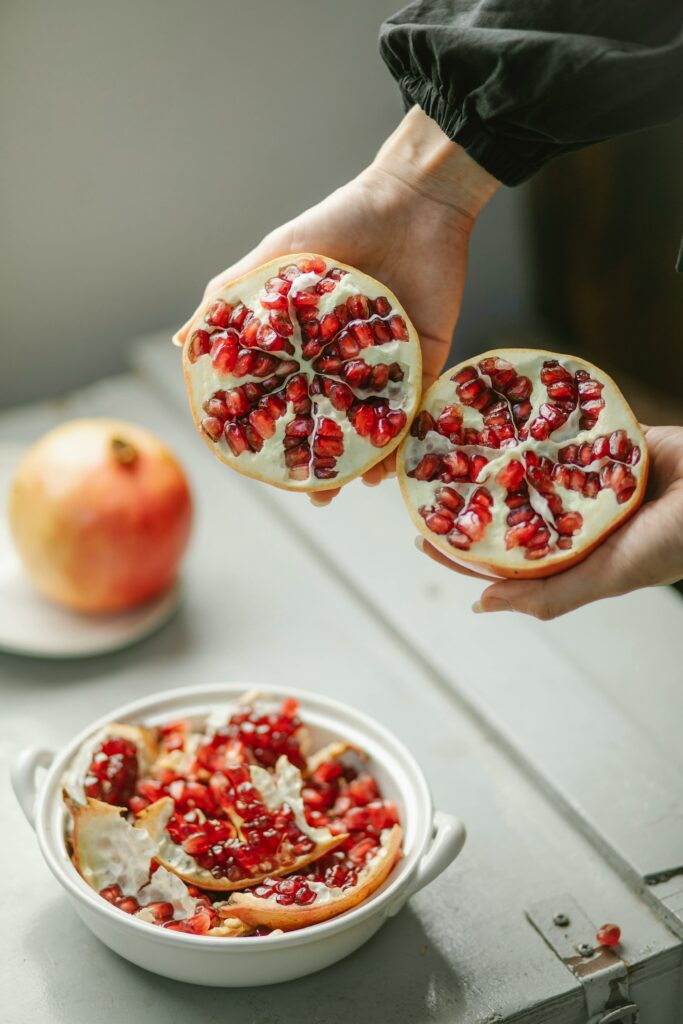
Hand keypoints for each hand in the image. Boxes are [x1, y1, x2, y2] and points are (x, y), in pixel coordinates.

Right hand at [174, 107, 498, 503]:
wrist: (412, 199)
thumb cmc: (340, 221)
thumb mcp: (277, 258)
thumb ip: (233, 298)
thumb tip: (183, 339)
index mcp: (313, 344)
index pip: (294, 399)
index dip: (281, 435)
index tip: (267, 467)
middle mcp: (349, 360)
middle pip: (336, 422)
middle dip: (329, 465)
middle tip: (316, 497)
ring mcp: (390, 364)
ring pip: (376, 426)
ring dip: (368, 461)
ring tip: (355, 486)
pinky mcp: (428, 359)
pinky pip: (417, 408)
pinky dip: (405, 437)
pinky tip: (390, 463)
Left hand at [418, 425, 682, 618]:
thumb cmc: (670, 543)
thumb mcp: (604, 577)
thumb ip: (546, 595)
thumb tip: (481, 606)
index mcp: (570, 554)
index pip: (502, 556)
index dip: (463, 549)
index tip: (422, 536)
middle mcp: (573, 517)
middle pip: (510, 507)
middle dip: (471, 498)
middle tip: (428, 482)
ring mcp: (587, 478)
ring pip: (531, 467)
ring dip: (496, 458)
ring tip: (454, 445)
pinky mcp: (603, 441)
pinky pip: (561, 431)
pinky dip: (534, 424)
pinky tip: (500, 415)